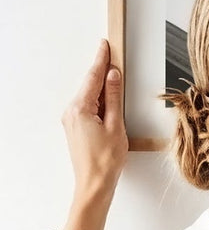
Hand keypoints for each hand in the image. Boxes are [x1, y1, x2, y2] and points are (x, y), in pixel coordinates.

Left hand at [62, 39, 128, 200]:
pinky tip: (109, 95)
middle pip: (89, 84)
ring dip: (102, 85)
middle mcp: (71, 112)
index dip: (101, 60)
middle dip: (102, 69)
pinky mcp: (76, 126)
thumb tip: (114, 75)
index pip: (93, 77)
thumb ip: (114, 97)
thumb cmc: (106, 158)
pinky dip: (99, 97)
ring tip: (116, 74)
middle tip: (113, 53)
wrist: (94, 183)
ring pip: (89, 94)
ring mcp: (72, 120)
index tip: (105, 45)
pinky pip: (88, 104)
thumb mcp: (116, 123)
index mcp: (80, 109)